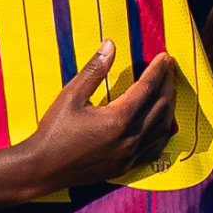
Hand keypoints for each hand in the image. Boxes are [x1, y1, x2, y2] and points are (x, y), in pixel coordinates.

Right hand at [16, 41, 179, 194]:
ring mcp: (130, 155)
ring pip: (163, 128)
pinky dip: (163, 132)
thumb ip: (94, 70)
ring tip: (169, 90)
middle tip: (169, 68)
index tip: (165, 56)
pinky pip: (156, 148)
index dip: (158, 70)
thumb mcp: (71, 95)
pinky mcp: (127, 166)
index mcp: (118, 119)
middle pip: (161, 106)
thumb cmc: (54, 131)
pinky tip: (163, 123)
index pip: (148, 88)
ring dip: (169, 106)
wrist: (43, 168)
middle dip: (168, 84)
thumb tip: (110, 44)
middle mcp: (130, 138)